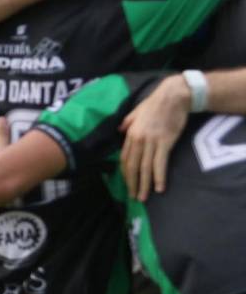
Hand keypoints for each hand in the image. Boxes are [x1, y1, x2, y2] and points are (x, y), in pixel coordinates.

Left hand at [119, 75, 189, 200]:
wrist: (174, 96)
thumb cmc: (156, 103)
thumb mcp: (137, 112)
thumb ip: (127, 122)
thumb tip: (119, 130)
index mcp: (130, 134)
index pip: (124, 158)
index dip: (125, 174)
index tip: (127, 185)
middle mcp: (138, 140)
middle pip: (132, 166)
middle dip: (132, 184)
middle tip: (133, 198)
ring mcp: (151, 142)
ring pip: (145, 168)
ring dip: (144, 185)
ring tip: (143, 197)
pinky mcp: (165, 142)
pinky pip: (160, 163)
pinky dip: (159, 177)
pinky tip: (159, 188)